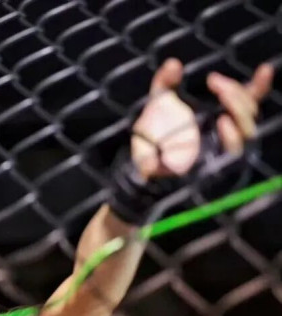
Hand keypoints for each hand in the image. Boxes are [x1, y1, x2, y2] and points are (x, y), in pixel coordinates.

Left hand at [131, 58, 273, 178]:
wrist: (140, 159)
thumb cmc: (154, 130)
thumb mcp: (158, 102)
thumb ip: (166, 82)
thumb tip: (173, 64)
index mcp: (218, 113)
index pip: (249, 100)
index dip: (260, 86)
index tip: (264, 69)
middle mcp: (225, 130)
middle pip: (249, 111)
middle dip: (237, 93)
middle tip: (215, 81)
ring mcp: (221, 147)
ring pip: (247, 130)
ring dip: (239, 110)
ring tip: (222, 97)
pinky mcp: (214, 163)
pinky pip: (234, 151)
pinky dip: (232, 135)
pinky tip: (222, 121)